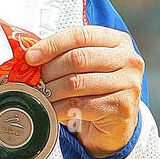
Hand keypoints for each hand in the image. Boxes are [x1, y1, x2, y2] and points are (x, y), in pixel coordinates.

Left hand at [24, 25, 142, 156]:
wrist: (117, 123)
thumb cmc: (97, 90)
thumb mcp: (87, 67)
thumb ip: (67, 56)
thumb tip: (31, 56)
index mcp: (118, 41)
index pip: (80, 35)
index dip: (52, 44)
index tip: (31, 57)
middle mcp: (128, 59)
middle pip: (77, 58)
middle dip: (49, 70)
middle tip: (32, 80)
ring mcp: (128, 83)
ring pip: (76, 82)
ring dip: (51, 90)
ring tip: (38, 94)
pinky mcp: (121, 107)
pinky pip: (80, 105)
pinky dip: (58, 108)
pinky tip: (49, 109)